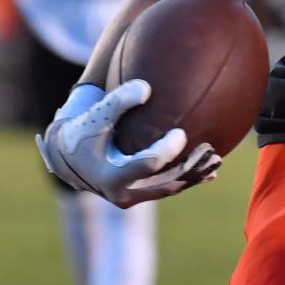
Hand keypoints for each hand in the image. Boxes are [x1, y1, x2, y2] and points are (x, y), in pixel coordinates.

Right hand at [35, 81, 220, 206]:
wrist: (68, 157)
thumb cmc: (84, 129)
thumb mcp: (98, 114)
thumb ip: (120, 99)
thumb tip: (147, 88)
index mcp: (112, 176)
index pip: (149, 164)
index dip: (168, 149)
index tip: (181, 131)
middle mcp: (123, 193)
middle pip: (165, 183)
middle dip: (190, 168)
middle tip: (210, 150)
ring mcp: (133, 197)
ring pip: (169, 189)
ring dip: (193, 176)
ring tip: (216, 159)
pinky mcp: (139, 195)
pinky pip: (167, 189)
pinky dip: (187, 180)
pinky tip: (210, 174)